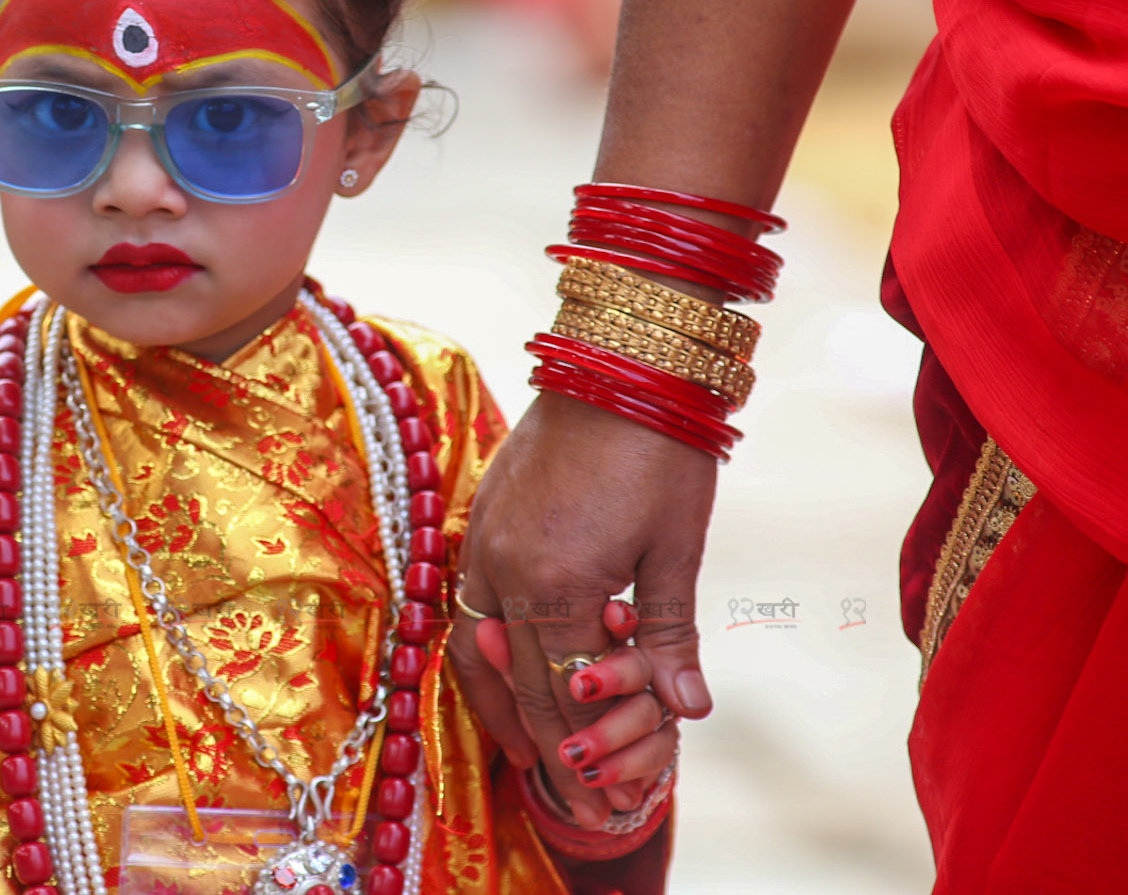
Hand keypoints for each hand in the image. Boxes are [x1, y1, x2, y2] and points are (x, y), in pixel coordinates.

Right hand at [448, 391, 714, 824]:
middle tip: (574, 791)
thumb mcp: (674, 548)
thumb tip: (688, 709)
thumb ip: (669, 633)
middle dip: (545, 743)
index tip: (605, 796)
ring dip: (503, 703)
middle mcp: (501, 569)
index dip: (584, 751)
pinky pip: (469, 605)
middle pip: (514, 682)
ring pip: (476, 648)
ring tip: (531, 747)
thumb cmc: (658, 450)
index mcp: (553, 583)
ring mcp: (481, 541)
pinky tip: (513, 667)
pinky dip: (489, 650)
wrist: (615, 361)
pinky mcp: (480, 518)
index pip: (562, 693)